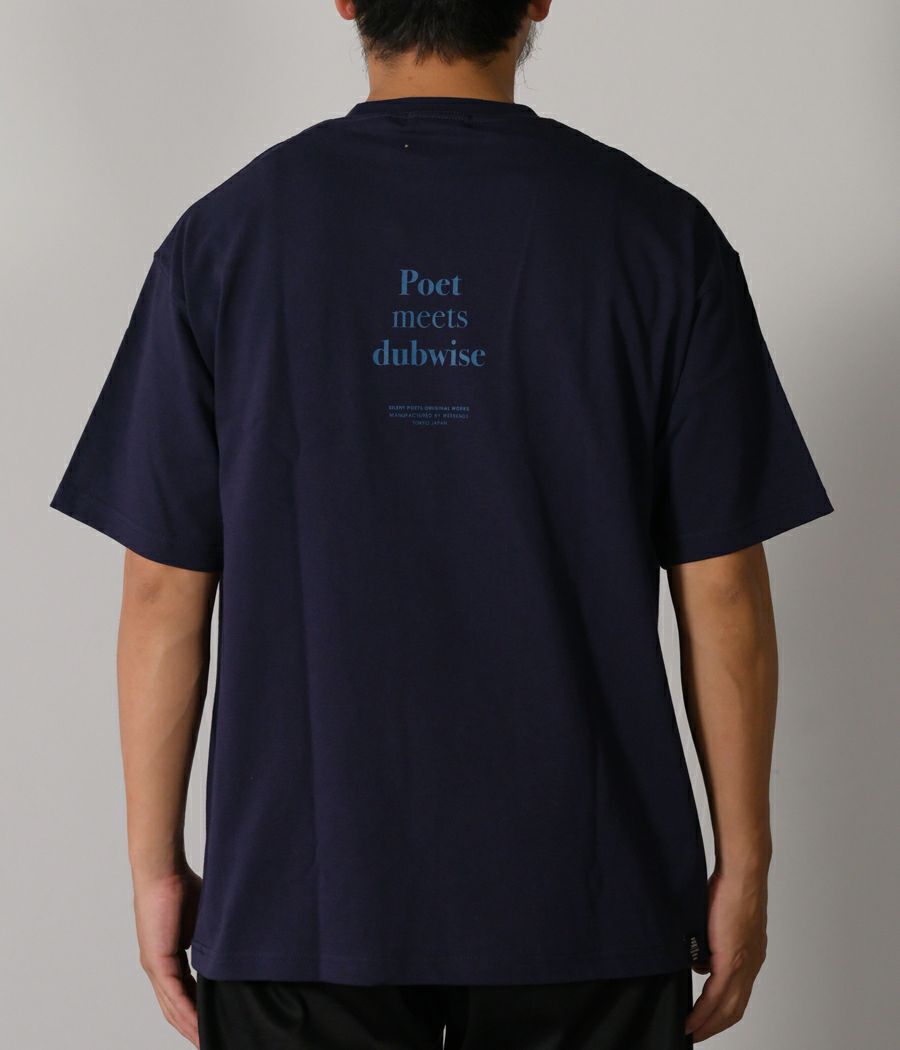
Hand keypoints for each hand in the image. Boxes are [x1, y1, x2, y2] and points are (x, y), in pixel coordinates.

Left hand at [133, 864, 202, 1046]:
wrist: (163, 871)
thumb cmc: (183, 885)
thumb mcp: (206, 920)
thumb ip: (215, 938)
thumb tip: (236, 947)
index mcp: (169, 955)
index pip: (184, 991)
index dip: (198, 1009)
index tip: (214, 1022)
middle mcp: (159, 966)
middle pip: (176, 1007)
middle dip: (193, 1027)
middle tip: (211, 1041)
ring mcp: (155, 966)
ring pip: (173, 1006)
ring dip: (190, 1026)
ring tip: (207, 1041)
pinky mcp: (156, 961)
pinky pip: (173, 995)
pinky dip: (186, 1013)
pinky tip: (197, 1026)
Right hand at [686, 867, 767, 1041]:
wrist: (742, 873)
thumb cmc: (730, 886)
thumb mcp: (720, 921)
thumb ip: (713, 945)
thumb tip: (701, 964)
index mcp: (751, 955)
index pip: (738, 994)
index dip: (722, 1012)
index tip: (706, 1022)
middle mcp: (751, 964)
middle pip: (735, 1008)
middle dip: (715, 1026)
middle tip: (695, 1035)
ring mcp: (744, 963)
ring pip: (727, 1007)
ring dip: (708, 1024)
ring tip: (691, 1032)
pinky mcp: (732, 958)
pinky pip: (716, 994)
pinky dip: (704, 1011)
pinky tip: (691, 1019)